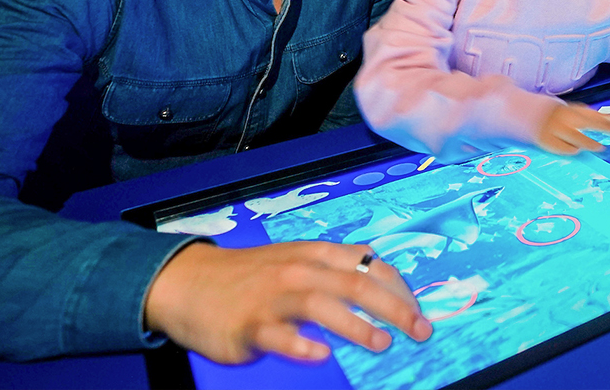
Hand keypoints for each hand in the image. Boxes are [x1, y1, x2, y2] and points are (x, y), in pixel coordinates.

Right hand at [144, 241, 431, 364]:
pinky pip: (279, 336)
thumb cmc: (251, 275)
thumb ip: (335, 269)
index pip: (371, 266)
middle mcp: (300, 271)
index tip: (421, 311)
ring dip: (356, 326)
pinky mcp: (249, 325)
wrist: (188, 281)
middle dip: (395, 308)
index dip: (401, 289)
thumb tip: (383, 285)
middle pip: (357, 285)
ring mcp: (273, 297)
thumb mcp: (296, 259)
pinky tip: (321, 355)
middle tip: (421, 330)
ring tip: (382, 343)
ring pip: (322, 306)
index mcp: (316, 254)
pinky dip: (301, 345)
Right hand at [534, 101, 609, 154]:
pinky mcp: (537, 136)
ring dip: (586, 141)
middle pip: (585, 119)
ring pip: (571, 132)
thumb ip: (575, 122)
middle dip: (603, 125)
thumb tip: (600, 128)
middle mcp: (560, 114)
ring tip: (601, 148)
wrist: (505, 106)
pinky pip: (554, 143)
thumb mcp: (557, 114)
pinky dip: (564, 148)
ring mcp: (549, 125)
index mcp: (566, 109)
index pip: (594, 114)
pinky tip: (575, 153)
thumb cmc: (536, 115)